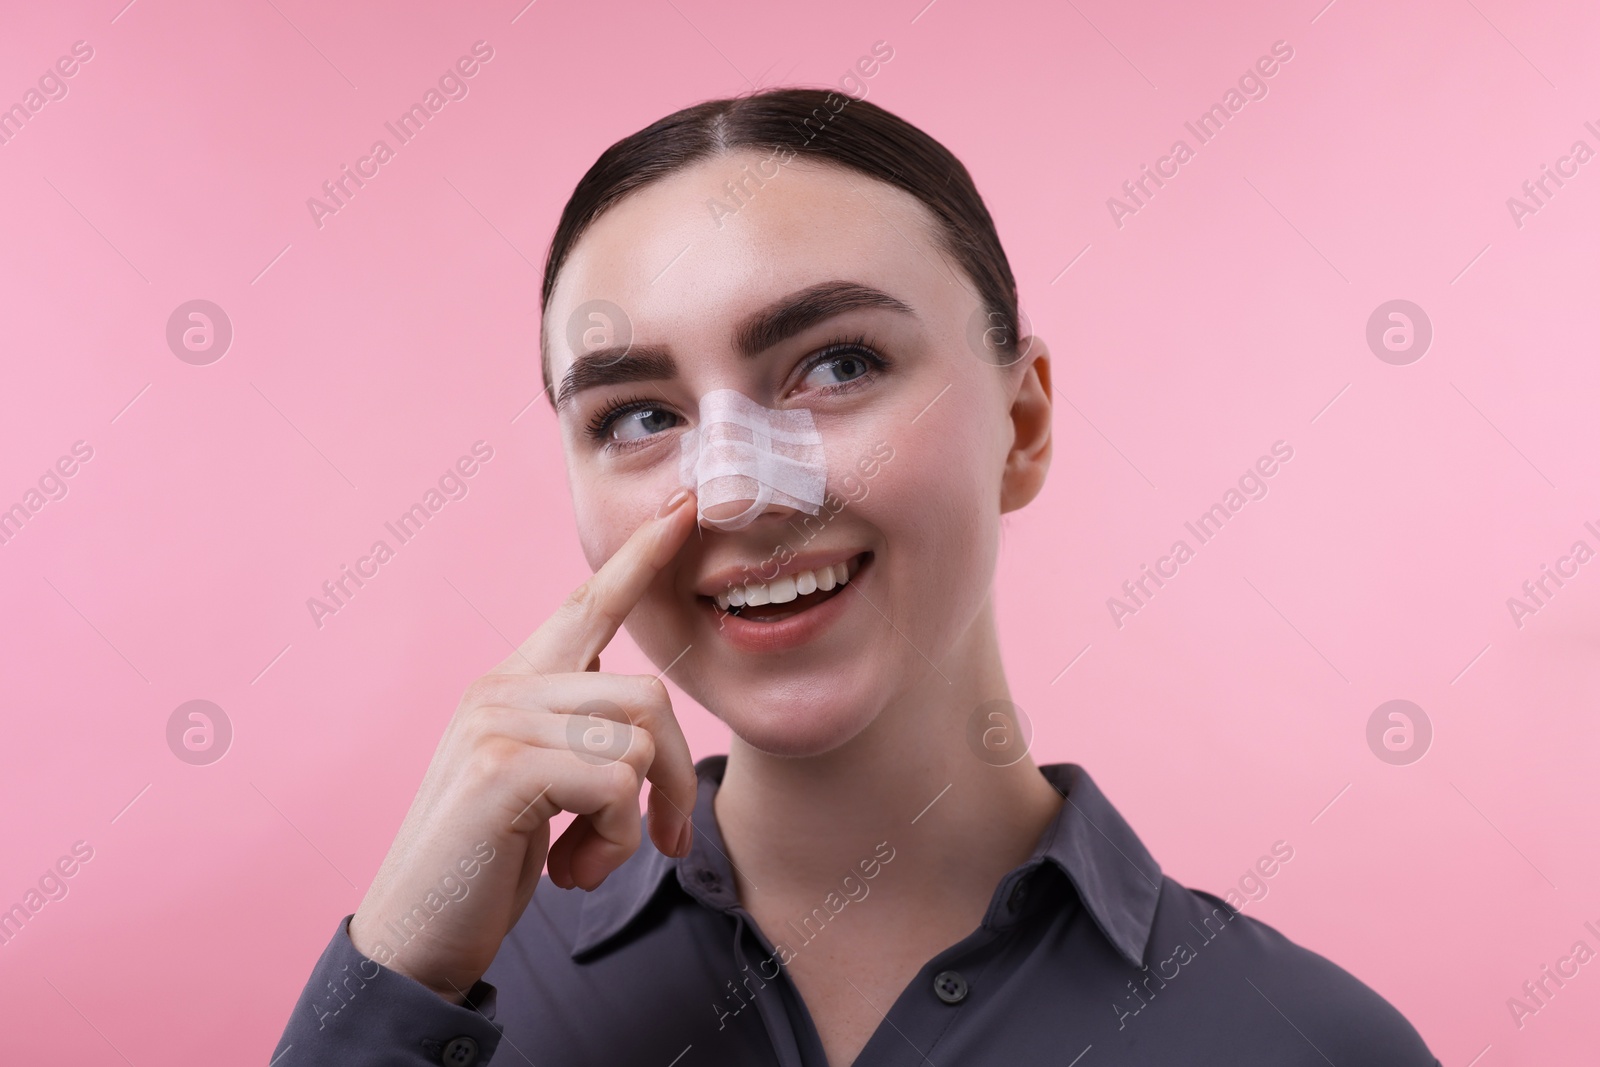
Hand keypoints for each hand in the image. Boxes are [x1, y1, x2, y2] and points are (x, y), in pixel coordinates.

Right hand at [348, 488, 700, 1001]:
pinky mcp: (503, 767)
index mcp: (512, 686)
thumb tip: (636, 707)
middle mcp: (502, 689)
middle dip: (677, 778)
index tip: (683, 510)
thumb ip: (573, 729)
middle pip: (650, 695)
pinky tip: (569, 871)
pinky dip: (614, 841)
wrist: (417, 935)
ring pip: (640, 741)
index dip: (639, 559)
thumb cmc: (487, 862)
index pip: (584, 606)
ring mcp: (498, 722)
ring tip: (587, 856)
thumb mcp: (537, 783)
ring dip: (634, 820)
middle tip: (665, 838)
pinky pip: (617, 784)